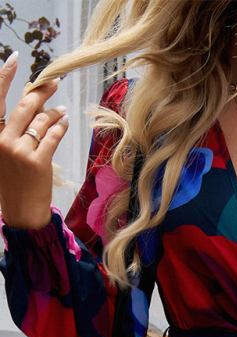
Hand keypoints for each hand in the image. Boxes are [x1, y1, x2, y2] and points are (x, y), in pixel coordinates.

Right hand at [0, 53, 68, 229]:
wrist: (21, 211)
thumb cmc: (14, 182)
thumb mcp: (5, 153)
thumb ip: (13, 129)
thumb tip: (31, 102)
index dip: (4, 76)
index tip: (14, 58)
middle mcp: (2, 140)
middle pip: (25, 105)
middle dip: (42, 91)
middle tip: (54, 83)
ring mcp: (20, 151)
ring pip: (42, 120)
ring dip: (54, 113)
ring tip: (61, 112)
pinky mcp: (38, 161)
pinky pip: (53, 135)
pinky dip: (61, 126)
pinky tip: (64, 122)